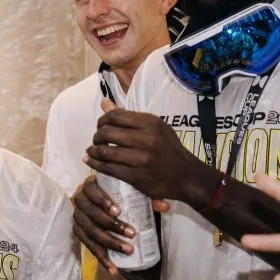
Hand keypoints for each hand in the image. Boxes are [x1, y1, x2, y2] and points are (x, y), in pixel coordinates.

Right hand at [71, 175, 168, 275]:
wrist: (96, 198)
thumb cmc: (114, 192)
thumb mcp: (127, 190)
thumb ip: (145, 196)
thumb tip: (165, 207)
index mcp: (89, 185)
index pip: (92, 191)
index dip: (102, 201)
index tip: (118, 211)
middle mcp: (79, 200)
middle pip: (92, 214)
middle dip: (112, 226)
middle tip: (132, 233)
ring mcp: (77, 217)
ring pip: (90, 232)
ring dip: (109, 243)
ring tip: (128, 250)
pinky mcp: (78, 232)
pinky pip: (88, 246)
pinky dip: (101, 258)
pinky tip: (113, 269)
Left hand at [84, 99, 211, 202]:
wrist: (187, 176)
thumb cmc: (169, 149)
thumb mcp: (156, 127)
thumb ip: (129, 117)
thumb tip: (104, 103)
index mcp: (151, 123)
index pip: (115, 116)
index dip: (102, 120)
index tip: (100, 126)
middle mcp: (146, 139)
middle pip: (107, 133)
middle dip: (97, 136)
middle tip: (96, 140)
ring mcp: (141, 159)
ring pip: (105, 151)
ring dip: (93, 151)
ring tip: (91, 151)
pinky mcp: (136, 176)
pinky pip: (109, 168)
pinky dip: (96, 164)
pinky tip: (92, 161)